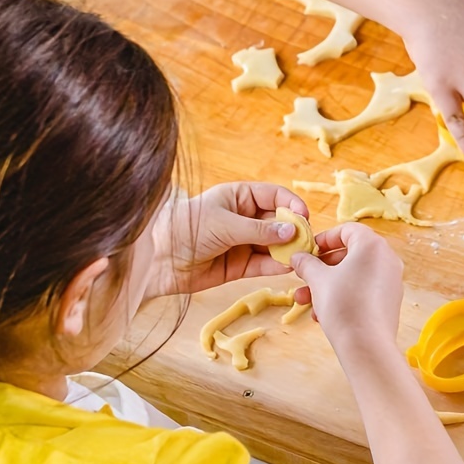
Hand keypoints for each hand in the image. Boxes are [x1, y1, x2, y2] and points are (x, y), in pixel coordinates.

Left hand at [147, 183, 308, 299]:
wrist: (156, 260)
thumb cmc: (186, 229)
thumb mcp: (225, 224)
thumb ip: (260, 230)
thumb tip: (292, 230)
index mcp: (239, 197)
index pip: (274, 196)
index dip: (291, 204)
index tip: (303, 216)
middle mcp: (244, 218)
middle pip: (279, 221)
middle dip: (294, 230)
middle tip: (307, 240)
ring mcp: (243, 243)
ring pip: (274, 245)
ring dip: (288, 250)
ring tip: (301, 256)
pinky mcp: (239, 266)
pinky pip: (263, 265)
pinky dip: (275, 266)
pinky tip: (286, 267)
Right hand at [289, 223, 405, 362]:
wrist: (367, 345)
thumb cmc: (343, 305)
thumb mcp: (318, 280)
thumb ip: (307, 264)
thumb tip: (298, 257)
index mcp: (372, 245)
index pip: (347, 230)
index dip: (324, 238)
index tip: (308, 252)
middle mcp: (387, 258)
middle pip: (350, 253)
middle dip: (321, 267)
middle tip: (303, 276)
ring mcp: (391, 279)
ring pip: (353, 274)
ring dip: (327, 284)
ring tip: (305, 300)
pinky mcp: (390, 299)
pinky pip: (363, 289)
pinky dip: (343, 295)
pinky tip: (321, 314)